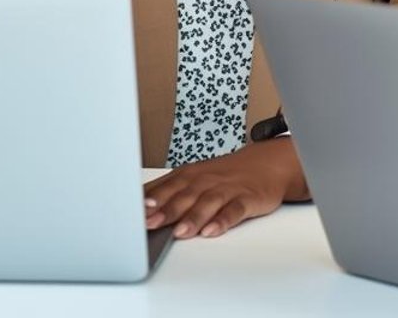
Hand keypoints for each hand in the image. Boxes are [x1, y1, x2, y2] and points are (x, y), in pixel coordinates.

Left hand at [143, 139, 308, 238]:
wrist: (265, 164)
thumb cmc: (222, 175)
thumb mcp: (192, 179)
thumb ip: (166, 193)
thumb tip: (135, 208)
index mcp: (188, 175)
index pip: (164, 188)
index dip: (149, 201)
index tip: (132, 212)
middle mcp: (205, 181)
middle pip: (183, 196)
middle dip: (165, 210)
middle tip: (150, 224)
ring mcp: (226, 190)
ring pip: (207, 203)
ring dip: (193, 218)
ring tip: (179, 232)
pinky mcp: (246, 199)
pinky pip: (234, 210)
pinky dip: (223, 220)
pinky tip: (212, 230)